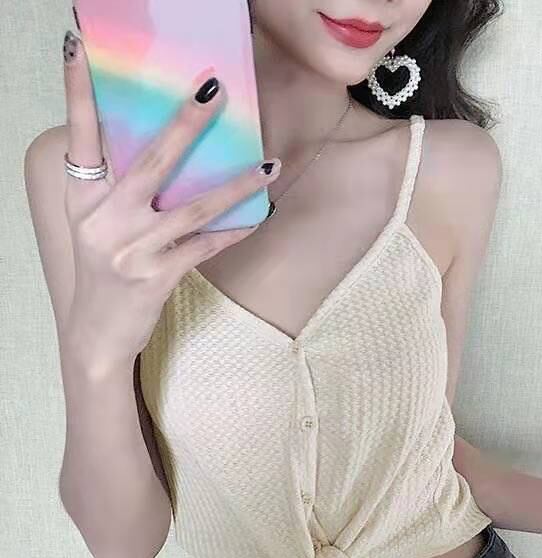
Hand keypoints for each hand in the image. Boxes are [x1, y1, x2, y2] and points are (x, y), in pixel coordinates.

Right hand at [61, 31, 280, 373]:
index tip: (79, 44)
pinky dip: (235, 230)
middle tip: (215, 89)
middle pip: (151, 160)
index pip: (79, 136)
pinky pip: (206, 245)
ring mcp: (131, 249)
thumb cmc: (102, 272)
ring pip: (194, 206)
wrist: (97, 334)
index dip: (77, 91)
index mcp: (82, 200)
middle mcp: (103, 220)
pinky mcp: (156, 276)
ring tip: (269, 165)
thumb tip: (165, 152)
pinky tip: (260, 215)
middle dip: (186, 122)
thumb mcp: (96, 227)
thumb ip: (116, 191)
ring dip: (236, 185)